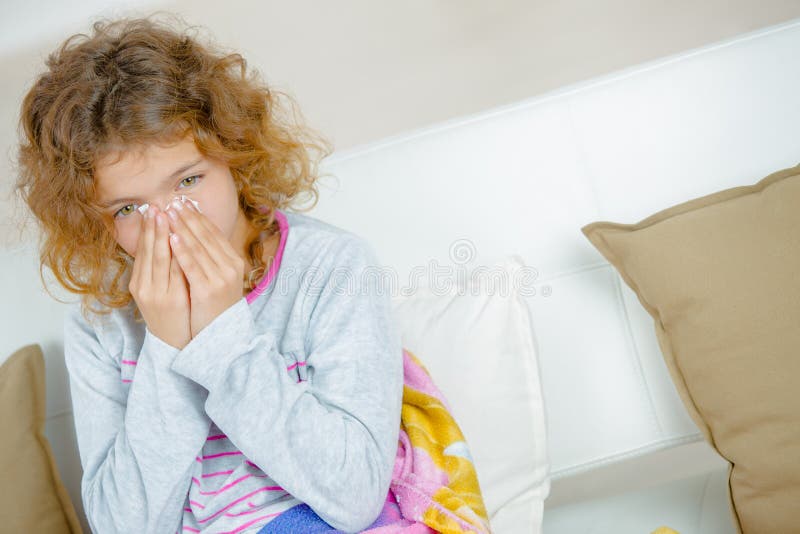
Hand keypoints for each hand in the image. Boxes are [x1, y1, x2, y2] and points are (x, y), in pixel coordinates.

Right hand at [128, 205, 191, 349]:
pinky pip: (175, 272)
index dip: (146, 229)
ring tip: (167, 215)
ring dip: (163, 235)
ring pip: (160, 259)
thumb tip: (165, 240)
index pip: (142, 250)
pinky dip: (176, 255)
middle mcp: (144, 286)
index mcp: (139, 282)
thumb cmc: (168, 313)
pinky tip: (178, 239)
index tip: (151, 209)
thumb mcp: (157, 290)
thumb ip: (160, 268)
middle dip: (154, 227)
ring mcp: (157, 293)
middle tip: (157, 205)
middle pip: (149, 251)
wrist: (172, 343)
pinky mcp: (171, 300)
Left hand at [164, 197, 245, 337]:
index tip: (184, 202)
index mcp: (233, 262)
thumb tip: (196, 234)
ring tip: (169, 212)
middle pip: (206, 236)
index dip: (198, 216)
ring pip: (198, 246)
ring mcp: (220, 278)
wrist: (220, 337)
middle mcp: (230, 267)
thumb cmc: (215, 307)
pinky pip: (191, 265)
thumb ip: (212, 259)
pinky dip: (182, 250)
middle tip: (173, 201)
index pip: (214, 233)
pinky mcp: (207, 289)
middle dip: (188, 217)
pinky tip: (172, 237)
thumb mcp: (219, 280)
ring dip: (182, 227)